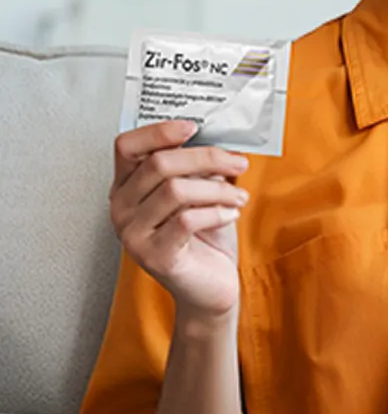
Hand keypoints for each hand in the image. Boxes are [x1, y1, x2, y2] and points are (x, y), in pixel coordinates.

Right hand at [110, 120, 249, 319]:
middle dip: (207, 158)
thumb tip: (218, 142)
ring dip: (218, 189)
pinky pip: (186, 220)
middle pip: (159, 164)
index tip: (194, 126)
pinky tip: (231, 215)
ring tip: (239, 197)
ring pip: (175, 190)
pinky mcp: (153, 255)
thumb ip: (198, 168)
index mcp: (127, 186)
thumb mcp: (200, 193)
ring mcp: (133, 234)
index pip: (127, 146)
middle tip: (238, 164)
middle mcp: (122, 208)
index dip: (159, 131)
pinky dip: (216, 212)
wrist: (210, 287)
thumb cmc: (205, 237)